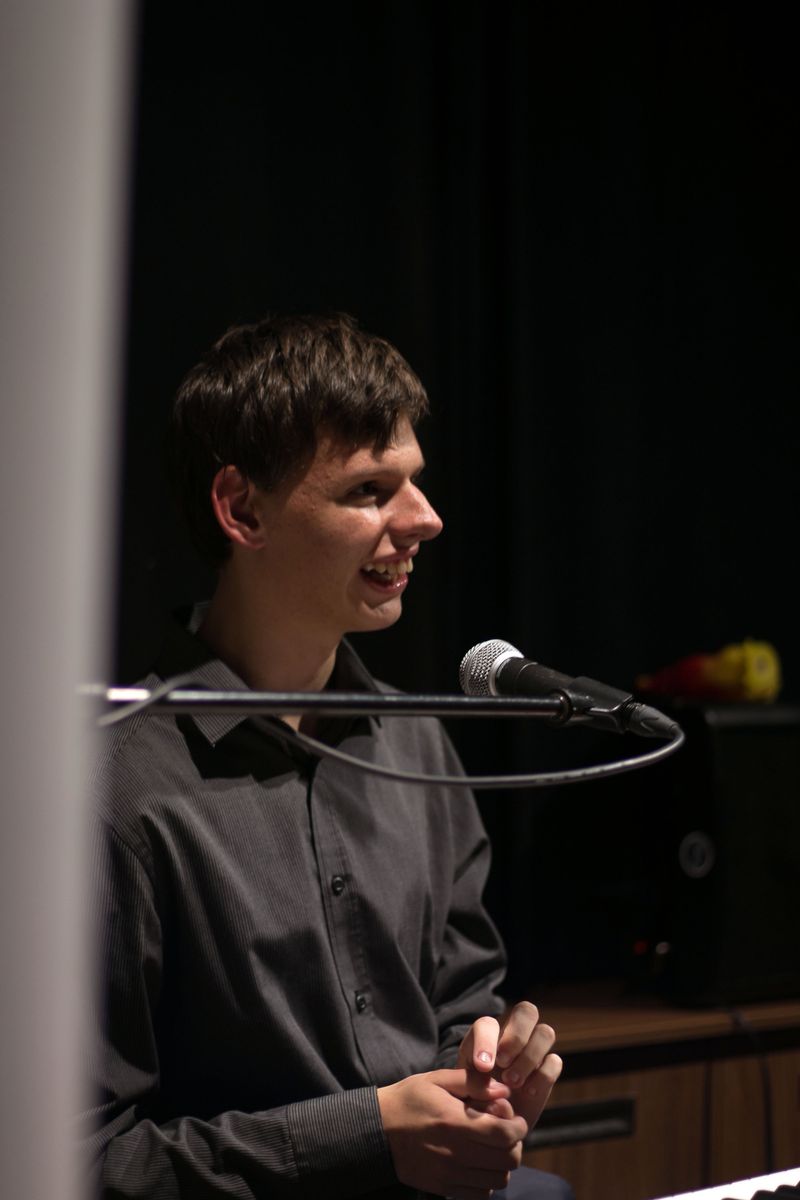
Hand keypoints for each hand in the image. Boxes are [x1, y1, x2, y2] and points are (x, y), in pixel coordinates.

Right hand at [377, 1068, 526, 1199]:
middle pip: (507, 1160)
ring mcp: (450, 1175)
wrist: (378, 1130)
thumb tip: (504, 1090)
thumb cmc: (410, 1100)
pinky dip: (487, 1181)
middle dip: (514, 1145)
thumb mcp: (437, 1079)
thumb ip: (473, 1081)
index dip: (518, 1127)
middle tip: (505, 1133)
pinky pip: (481, 1194)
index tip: (515, 1120)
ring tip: (491, 1149)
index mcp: (455, 1122)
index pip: (505, 1134)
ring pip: (498, 1179)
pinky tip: (478, 1165)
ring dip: (502, 1164)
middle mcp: (455, 1152)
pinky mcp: (444, 1189)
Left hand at [457, 1002, 562, 1127]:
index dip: (486, 1041)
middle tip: (503, 1063)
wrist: (489, 1127)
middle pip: (527, 1011)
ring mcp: (533, 1052)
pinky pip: (554, 1061)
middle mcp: (513, 1037)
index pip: (489, 1023)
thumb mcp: (462, 1091)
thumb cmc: (470, 1103)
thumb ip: (470, 1081)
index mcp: (485, 1036)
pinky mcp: (547, 1071)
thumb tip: (488, 1076)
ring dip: (529, 1057)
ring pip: (546, 1032)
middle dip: (516, 1037)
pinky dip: (542, 1076)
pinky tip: (528, 1093)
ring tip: (512, 1083)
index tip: (482, 1068)